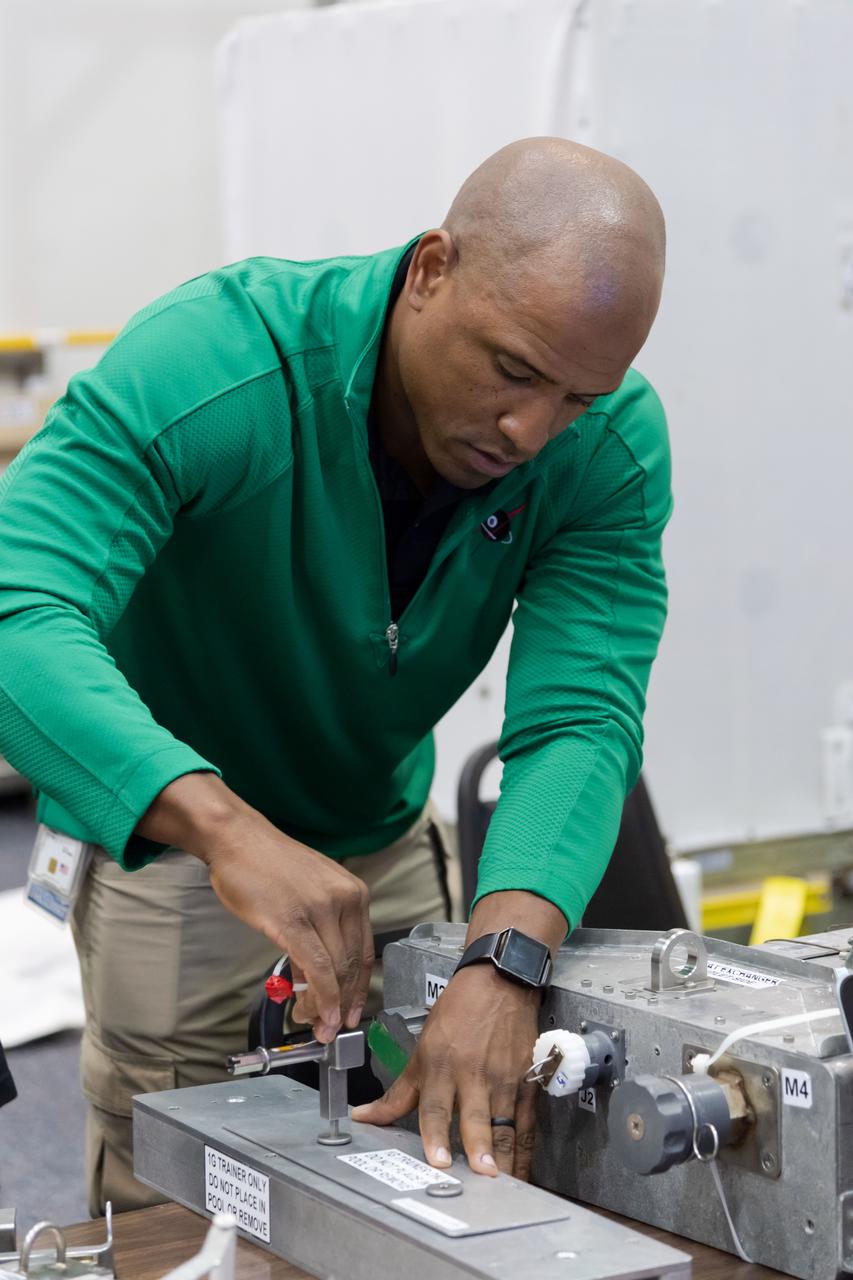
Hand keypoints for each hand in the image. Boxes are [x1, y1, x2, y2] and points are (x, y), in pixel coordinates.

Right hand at [138, 773, 373, 1041]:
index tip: (351, 1011)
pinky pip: (317, 968)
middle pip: (352, 965)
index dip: (358, 988)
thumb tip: (315, 980)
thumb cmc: (268, 866)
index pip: (364, 951)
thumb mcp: (307, 895)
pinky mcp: (295, 921)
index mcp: (354, 893)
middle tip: (329, 1027)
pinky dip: (320, 997)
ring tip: (314, 1024)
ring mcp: (322, 910)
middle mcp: (346, 899)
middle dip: (341, 1002)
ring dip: (326, 1005)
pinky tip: (315, 1013)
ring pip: (335, 971)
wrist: (238, 840)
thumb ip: (317, 934)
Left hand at [352, 964, 540, 1178]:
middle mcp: (473, 1075)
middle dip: (480, 1146)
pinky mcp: (527, 1082)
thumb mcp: (421, 1048)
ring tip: (504, 1180)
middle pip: (476, 1117)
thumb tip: (365, 1117)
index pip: (437, 1106)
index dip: (436, 1134)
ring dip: (505, 1156)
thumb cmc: (458, 1013)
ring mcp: (503, 1080)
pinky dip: (525, 1151)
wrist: (498, 981)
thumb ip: (398, 1092)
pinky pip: (526, 1123)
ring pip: (505, 1125)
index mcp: (442, 1066)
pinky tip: (522, 1172)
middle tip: (482, 1171)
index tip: (438, 1160)